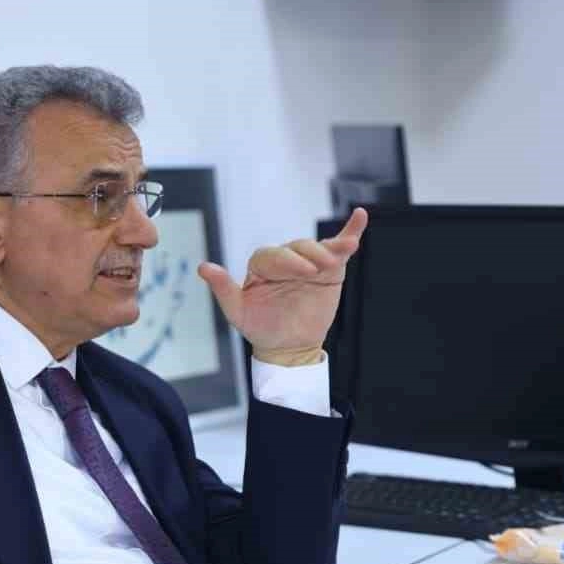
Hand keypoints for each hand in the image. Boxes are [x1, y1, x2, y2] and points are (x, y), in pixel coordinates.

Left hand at [197, 208, 367, 365]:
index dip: (288, 261)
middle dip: (309, 255)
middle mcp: (286, 259)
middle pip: (299, 247)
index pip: (274, 254)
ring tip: (343, 251)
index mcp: (263, 265)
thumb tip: (203, 267)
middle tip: (314, 272)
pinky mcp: (330, 270)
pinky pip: (340, 247)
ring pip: (319, 247)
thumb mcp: (238, 312)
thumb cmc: (261, 328)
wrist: (288, 347)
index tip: (303, 273)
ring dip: (331, 247)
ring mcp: (309, 263)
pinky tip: (360, 216)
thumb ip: (223, 288)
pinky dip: (351, 231)